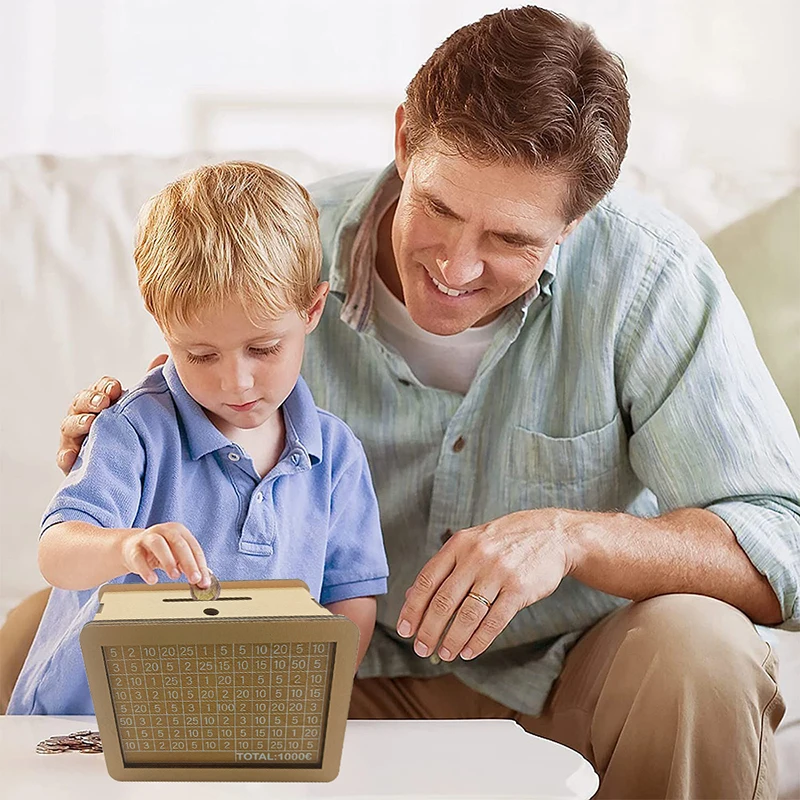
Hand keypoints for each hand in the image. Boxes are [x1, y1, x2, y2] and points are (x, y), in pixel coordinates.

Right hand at [56, 355, 167, 474]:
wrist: (133, 474)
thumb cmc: (134, 436)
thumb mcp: (142, 412)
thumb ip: (148, 387)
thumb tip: (162, 358)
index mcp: (102, 404)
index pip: (100, 389)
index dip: (105, 387)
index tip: (117, 389)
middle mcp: (86, 418)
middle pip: (80, 403)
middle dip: (90, 400)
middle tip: (103, 403)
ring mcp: (76, 439)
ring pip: (69, 426)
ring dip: (78, 423)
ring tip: (90, 423)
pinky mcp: (74, 464)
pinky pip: (64, 458)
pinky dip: (65, 456)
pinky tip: (71, 456)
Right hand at [120, 522, 210, 586]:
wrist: (130, 547)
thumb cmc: (158, 552)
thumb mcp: (176, 556)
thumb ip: (189, 566)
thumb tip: (203, 581)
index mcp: (179, 531)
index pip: (193, 547)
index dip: (200, 565)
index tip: (204, 581)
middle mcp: (164, 531)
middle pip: (179, 544)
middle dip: (189, 563)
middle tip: (194, 579)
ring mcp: (148, 537)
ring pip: (159, 545)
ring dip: (169, 561)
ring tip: (175, 576)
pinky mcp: (133, 548)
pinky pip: (139, 558)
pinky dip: (146, 570)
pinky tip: (152, 580)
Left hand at [396, 509, 578, 661]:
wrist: (552, 534)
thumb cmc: (507, 541)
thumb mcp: (471, 543)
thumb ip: (444, 567)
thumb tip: (411, 596)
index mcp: (458, 544)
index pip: (427, 580)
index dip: (412, 608)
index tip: (404, 629)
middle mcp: (475, 556)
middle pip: (444, 600)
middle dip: (429, 629)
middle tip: (421, 648)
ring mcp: (498, 572)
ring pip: (467, 614)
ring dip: (452, 639)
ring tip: (445, 654)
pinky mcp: (519, 589)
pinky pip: (494, 621)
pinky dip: (479, 641)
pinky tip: (469, 651)